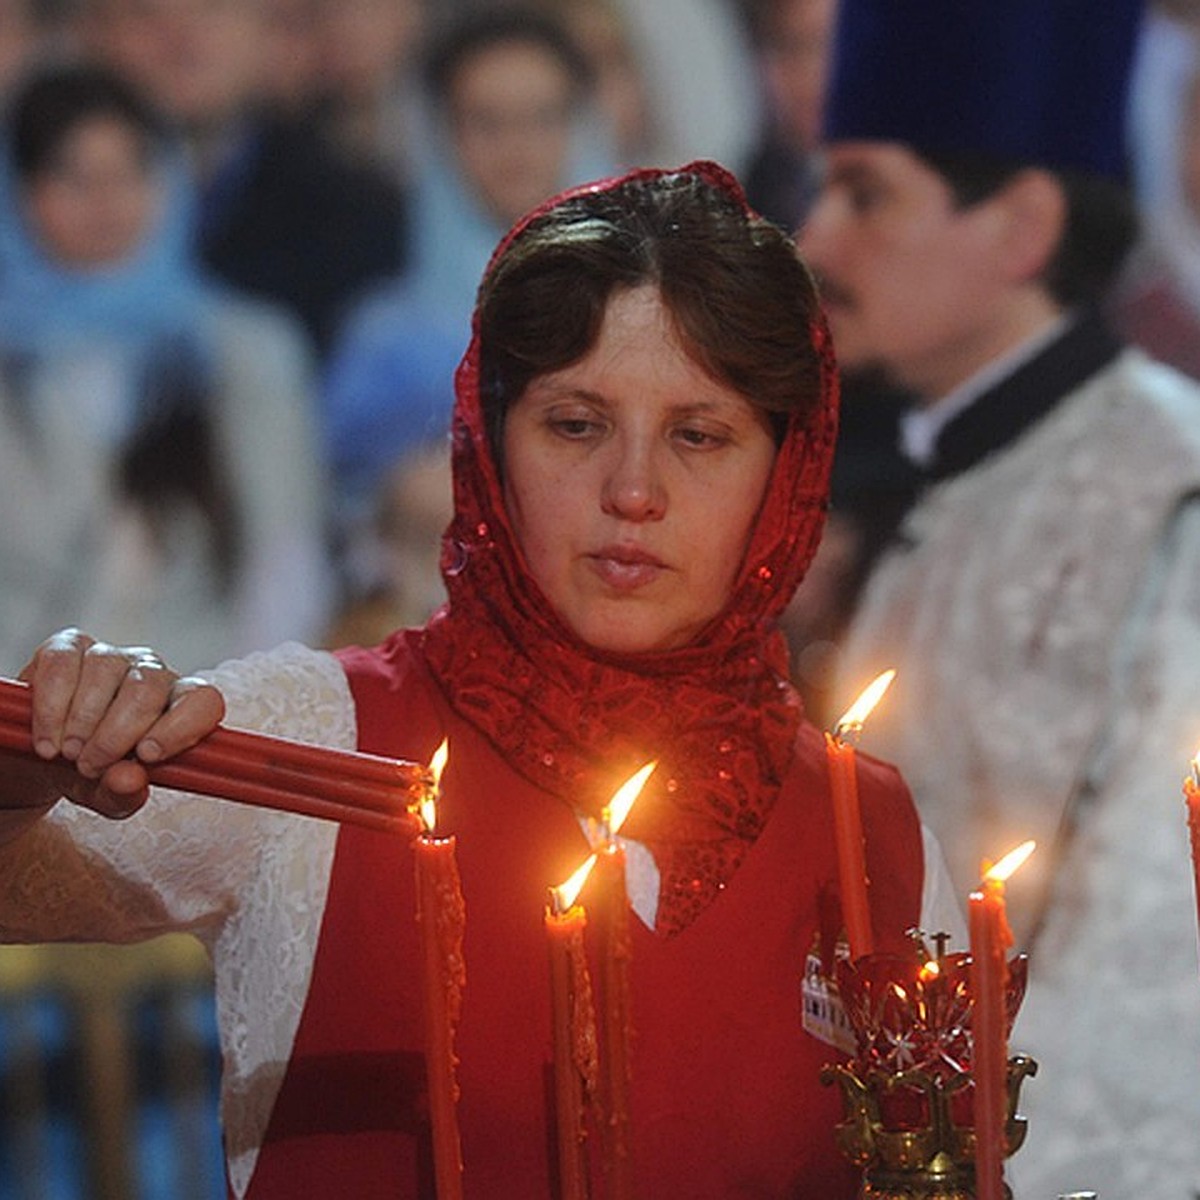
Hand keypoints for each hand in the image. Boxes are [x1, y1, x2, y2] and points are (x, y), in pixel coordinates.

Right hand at [8, 628, 224, 819]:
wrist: (39, 757)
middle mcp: (152, 673)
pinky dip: (51, 705)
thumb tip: (128, 780)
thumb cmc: (88, 773)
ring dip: (80, 721)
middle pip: (148, 687)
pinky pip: (63, 663)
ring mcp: (112, 655)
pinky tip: (46, 737)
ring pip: (105, 671)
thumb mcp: (107, 795)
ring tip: (65, 754)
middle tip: (88, 766)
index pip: (204, 701)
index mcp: (178, 707)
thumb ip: (123, 794)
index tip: (146, 756)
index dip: (181, 726)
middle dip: (114, 734)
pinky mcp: (68, 645)